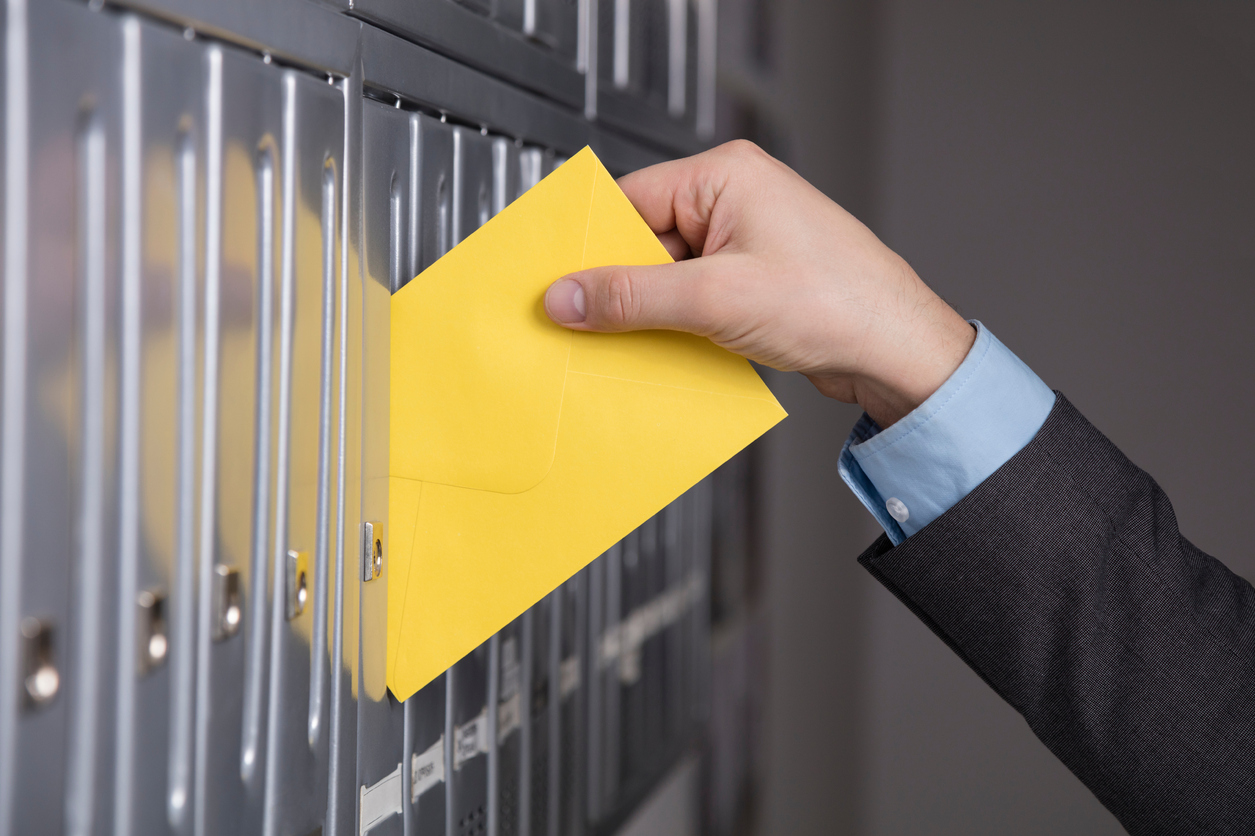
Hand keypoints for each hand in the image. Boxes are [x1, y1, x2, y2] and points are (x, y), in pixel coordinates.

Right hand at [543, 140, 974, 427]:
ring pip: (669, 276)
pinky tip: (673, 353)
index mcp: (725, 177)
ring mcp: (747, 243)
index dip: (590, 247)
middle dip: (621, 287)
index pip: (629, 201)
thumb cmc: (837, 302)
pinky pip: (696, 300)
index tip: (558, 286)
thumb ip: (632, 297)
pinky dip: (678, 327)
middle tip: (590, 325)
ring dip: (651, 314)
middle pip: (645, 241)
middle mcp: (736, 201)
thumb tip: (568, 297)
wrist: (900, 350)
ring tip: (640, 344)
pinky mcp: (755, 283)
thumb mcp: (715, 299)